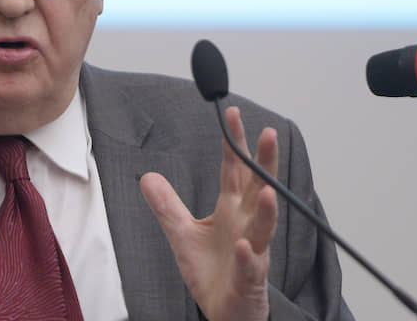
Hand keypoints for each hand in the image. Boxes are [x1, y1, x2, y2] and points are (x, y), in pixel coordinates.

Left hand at [140, 106, 278, 320]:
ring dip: (267, 210)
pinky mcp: (249, 278)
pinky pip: (250, 266)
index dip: (234, 144)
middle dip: (264, 162)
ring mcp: (252, 250)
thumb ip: (168, 206)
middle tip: (269, 134)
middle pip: (259, 188)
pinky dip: (248, 256)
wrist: (225, 311)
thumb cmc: (213, 272)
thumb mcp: (182, 234)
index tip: (232, 116)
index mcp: (232, 210)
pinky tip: (244, 246)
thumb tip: (147, 177)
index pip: (234, 170)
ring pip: (264, 227)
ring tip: (269, 192)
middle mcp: (246, 224)